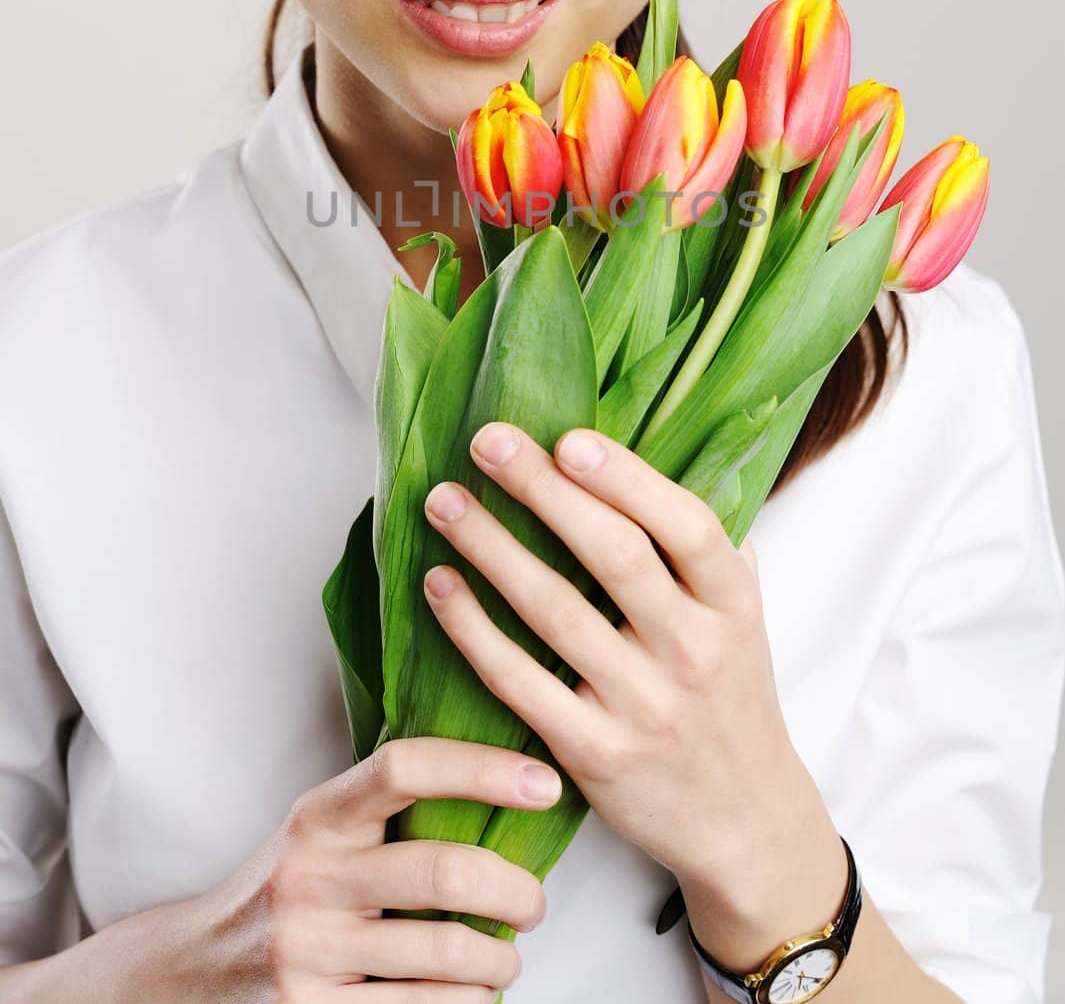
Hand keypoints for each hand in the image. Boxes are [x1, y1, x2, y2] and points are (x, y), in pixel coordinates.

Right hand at [187, 736, 557, 999]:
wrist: (190, 973)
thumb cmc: (288, 889)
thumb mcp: (319, 833)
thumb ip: (388, 808)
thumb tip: (508, 782)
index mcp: (317, 816)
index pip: (404, 768)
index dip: (482, 768)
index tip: (544, 782)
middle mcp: (308, 878)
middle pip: (444, 871)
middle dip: (515, 889)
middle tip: (534, 902)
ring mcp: (307, 953)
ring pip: (446, 952)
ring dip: (501, 958)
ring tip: (507, 954)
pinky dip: (468, 1002)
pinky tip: (472, 992)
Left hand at [421, 422, 820, 895]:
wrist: (743, 818)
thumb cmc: (729, 693)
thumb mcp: (742, 616)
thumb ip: (707, 546)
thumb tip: (647, 461)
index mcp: (732, 603)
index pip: (687, 527)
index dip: (627, 479)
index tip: (568, 438)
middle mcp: (694, 650)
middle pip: (615, 556)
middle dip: (544, 490)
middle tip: (486, 441)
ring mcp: (643, 706)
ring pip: (556, 612)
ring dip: (492, 548)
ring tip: (444, 502)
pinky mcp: (594, 753)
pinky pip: (520, 680)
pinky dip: (473, 630)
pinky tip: (440, 585)